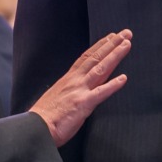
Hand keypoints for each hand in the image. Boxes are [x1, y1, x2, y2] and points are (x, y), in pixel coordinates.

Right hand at [29, 30, 131, 145]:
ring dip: (115, 55)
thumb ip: (70, 90)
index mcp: (69, 79)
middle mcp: (75, 81)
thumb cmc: (45, 117)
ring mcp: (79, 90)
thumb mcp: (58, 96)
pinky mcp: (83, 103)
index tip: (111, 37)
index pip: (86, 57)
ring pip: (100, 68)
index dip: (100, 46)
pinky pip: (100, 93)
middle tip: (126, 33)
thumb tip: (78, 89)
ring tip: (127, 44)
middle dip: (112, 44)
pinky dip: (112, 85)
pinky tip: (123, 78)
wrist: (35, 128)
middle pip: (96, 58)